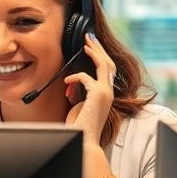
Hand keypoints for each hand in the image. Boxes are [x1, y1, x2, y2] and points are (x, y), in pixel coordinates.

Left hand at [64, 32, 115, 149]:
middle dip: (98, 48)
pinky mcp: (98, 95)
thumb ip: (80, 92)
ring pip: (104, 65)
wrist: (84, 140)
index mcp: (106, 94)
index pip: (107, 70)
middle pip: (108, 63)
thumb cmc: (79, 126)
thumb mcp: (79, 105)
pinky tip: (67, 83)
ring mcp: (106, 93)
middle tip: (89, 37)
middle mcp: (109, 92)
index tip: (90, 46)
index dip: (100, 57)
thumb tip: (72, 83)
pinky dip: (75, 78)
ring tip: (86, 43)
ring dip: (94, 52)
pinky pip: (85, 78)